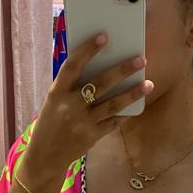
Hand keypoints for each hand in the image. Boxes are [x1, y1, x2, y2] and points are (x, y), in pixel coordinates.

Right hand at [25, 33, 153, 173]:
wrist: (44, 156)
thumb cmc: (51, 121)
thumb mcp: (54, 101)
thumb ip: (72, 86)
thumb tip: (102, 66)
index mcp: (57, 92)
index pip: (73, 66)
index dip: (87, 50)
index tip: (104, 36)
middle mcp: (70, 106)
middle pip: (100, 83)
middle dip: (122, 70)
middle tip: (141, 59)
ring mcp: (82, 123)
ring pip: (112, 104)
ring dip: (132, 93)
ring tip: (148, 84)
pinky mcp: (92, 137)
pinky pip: (113, 122)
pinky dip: (125, 112)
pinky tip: (137, 104)